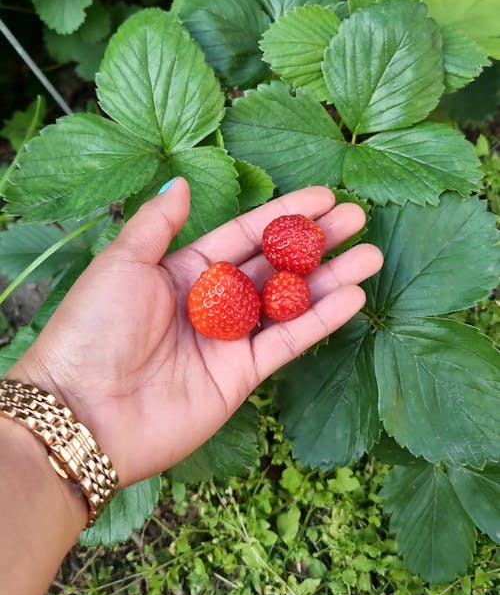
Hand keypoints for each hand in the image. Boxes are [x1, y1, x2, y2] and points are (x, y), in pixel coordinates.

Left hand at [8, 180, 382, 486]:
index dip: (283, 214)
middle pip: (274, 265)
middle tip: (358, 217)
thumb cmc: (94, 329)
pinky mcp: (241, 376)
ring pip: (289, 302)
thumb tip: (181, 183)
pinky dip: (320, 320)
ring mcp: (228, 340)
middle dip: (316, 241)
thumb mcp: (123, 263)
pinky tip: (352, 296)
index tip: (324, 196)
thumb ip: (158, 224)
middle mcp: (211, 302)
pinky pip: (287, 342)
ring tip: (371, 254)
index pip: (243, 234)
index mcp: (183, 270)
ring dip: (330, 278)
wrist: (82, 412)